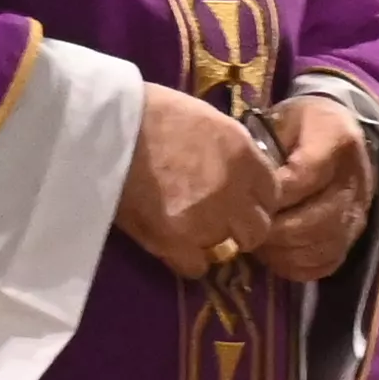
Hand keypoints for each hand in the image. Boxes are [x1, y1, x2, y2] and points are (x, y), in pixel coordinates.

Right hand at [114, 87, 279, 281]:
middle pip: (258, 227)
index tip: (240, 200)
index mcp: (243, 156)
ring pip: (230, 249)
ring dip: (215, 243)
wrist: (106, 128)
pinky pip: (196, 267)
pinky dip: (187, 260)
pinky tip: (174, 245)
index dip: (255, 198)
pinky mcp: (175, 242)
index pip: (271, 192)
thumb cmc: (152, 112)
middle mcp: (233, 191)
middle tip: (222, 221)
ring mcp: (207, 220)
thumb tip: (241, 171)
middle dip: (243, 227)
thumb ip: (233, 151)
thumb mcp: (209, 120)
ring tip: (193, 231)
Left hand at [256, 92, 376, 284]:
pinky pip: (327, 263)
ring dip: (284, 251)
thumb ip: (265, 149)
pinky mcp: (354, 236)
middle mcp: (356, 179)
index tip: (246, 200)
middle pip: (316, 219)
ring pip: (322, 245)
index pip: (305, 177)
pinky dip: (298, 265)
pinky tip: (275, 255)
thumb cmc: (298, 126)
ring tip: (257, 243)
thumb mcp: (279, 119)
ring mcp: (359, 211)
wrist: (335, 132)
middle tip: (244, 230)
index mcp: (337, 140)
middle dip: (275, 230)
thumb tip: (242, 186)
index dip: (273, 195)